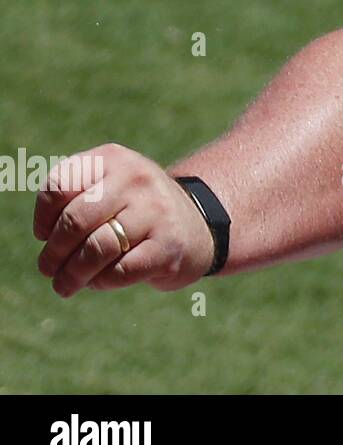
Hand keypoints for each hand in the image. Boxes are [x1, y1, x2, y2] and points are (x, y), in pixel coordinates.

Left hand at [34, 143, 215, 296]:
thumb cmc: (135, 210)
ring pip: (96, 250)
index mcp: (114, 159)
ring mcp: (157, 210)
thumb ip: (72, 199)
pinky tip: (100, 281)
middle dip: (53, 253)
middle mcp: (137, 178)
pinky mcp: (169, 245)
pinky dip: (102, 281)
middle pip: (75, 221)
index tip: (45, 234)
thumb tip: (46, 238)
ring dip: (71, 275)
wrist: (198, 224)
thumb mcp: (107, 187)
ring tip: (64, 285)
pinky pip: (120, 271)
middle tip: (48, 269)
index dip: (43, 218)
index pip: (59, 186)